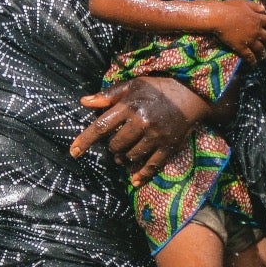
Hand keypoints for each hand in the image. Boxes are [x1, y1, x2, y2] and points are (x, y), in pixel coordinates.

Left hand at [70, 77, 204, 185]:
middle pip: (116, 145)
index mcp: (130, 106)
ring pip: (131, 156)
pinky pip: (152, 166)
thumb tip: (84, 102)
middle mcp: (142, 122)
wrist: (192, 92)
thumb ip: (107, 95)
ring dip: (124, 158)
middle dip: (112, 147)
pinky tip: (134, 181)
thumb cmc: (158, 87)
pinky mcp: (168, 146)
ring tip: (124, 155)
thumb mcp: (132, 85)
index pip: (101, 127)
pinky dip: (142, 176)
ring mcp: (156, 136)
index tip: (73, 152)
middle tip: (116, 143)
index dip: (85, 141)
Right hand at [208, 0, 265, 64]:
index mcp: (258, 19)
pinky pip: (249, 56)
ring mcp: (249, 40)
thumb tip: (264, 10)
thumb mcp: (244, 3)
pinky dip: (252, 60)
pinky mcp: (241, 46)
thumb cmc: (230, 7)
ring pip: (260, 48)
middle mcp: (256, 30)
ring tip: (264, 55)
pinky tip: (253, 64)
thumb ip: (255, 6)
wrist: (219, 17)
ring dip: (263, 52)